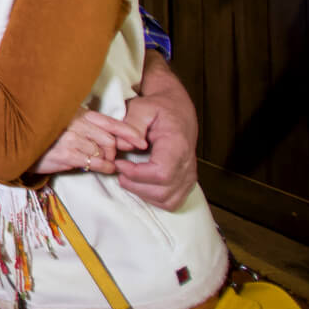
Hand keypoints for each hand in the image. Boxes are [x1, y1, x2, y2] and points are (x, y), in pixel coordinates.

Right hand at [33, 108, 144, 175]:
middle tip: (113, 157)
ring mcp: (71, 138)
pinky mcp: (66, 154)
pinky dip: (104, 167)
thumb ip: (90, 128)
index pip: (111, 122)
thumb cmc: (47, 136)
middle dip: (115, 151)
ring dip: (110, 161)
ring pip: (104, 151)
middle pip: (110, 139)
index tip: (142, 143)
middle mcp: (76, 123)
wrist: (19, 145)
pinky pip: (95, 162)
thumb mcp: (68, 125)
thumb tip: (118, 139)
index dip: (129, 133)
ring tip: (106, 164)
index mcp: (79, 113)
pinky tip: (104, 168)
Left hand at [115, 54, 199, 210]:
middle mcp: (188, 163)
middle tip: (120, 170)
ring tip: (127, 176)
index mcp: (178, 145)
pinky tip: (140, 183)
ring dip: (142, 193)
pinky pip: (172, 201)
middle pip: (162, 190)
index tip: (119, 163)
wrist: (178, 110)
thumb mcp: (142, 107)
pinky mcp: (187, 181)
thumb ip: (132, 123)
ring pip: (167, 200)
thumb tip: (126, 145)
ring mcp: (189, 174)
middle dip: (135, 185)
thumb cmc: (159, 108)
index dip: (136, 174)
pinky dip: (153, 198)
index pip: (161, 173)